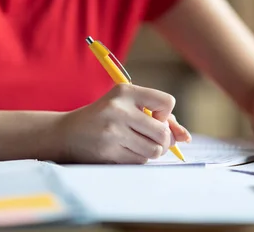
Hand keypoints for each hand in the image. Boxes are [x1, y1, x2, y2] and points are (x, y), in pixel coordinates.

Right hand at [56, 84, 188, 163]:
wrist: (68, 133)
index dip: (166, 115)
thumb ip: (158, 117)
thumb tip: (185, 137)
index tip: (154, 117)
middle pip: (163, 132)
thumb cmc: (105, 117)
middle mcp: (119, 109)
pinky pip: (139, 161)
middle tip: (154, 139)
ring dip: (151, 151)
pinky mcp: (108, 152)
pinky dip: (138, 159)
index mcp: (125, 91)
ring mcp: (113, 131)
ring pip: (153, 150)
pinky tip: (125, 151)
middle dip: (164, 140)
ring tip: (138, 145)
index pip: (167, 102)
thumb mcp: (128, 106)